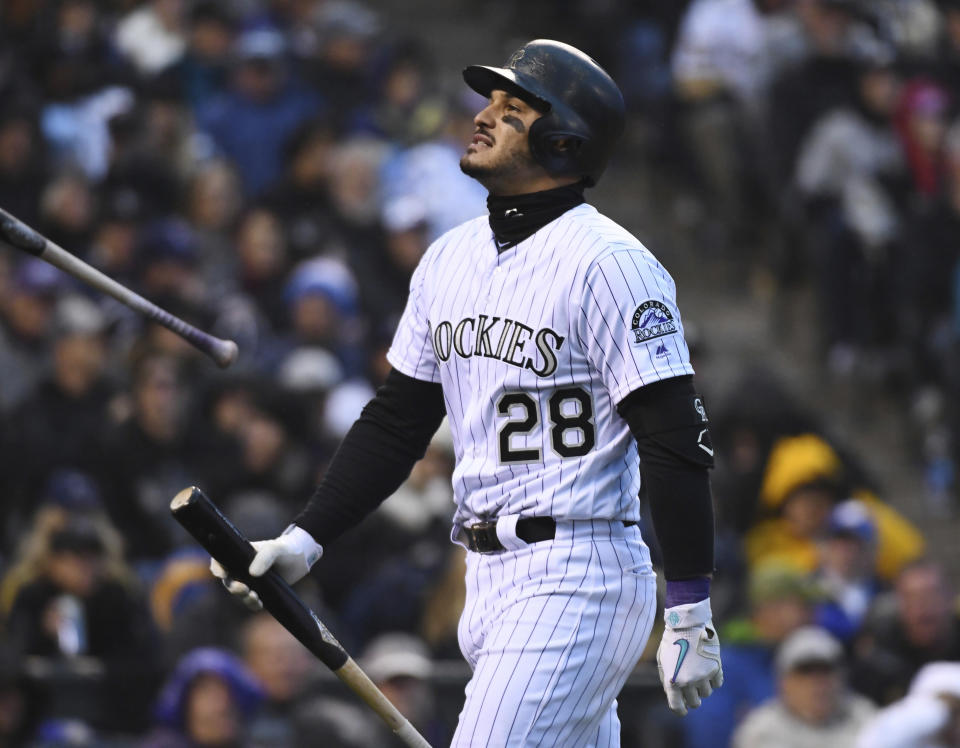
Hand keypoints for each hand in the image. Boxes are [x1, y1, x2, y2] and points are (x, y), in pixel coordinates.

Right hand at [209, 525, 322, 610]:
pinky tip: (260, 604)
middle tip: (245, 589)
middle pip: (229, 580)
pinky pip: (250, 601)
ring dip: (243, 597)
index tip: (222, 574)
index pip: (221, 559)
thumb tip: (252, 574)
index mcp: (242, 554)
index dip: (217, 567)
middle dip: (234, 587)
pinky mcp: (260, 590)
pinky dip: (252, 604)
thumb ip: (266, 557)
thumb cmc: (287, 548)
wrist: (301, 559)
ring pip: (239, 593)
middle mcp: (243, 568)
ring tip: (256, 597)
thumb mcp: (277, 549)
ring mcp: (251, 580)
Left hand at [657, 598, 722, 715]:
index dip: (681, 710)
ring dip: (702, 686)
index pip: (677, 708)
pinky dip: (713, 679)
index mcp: (672, 681)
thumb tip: (675, 695)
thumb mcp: (663, 660)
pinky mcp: (716, 668)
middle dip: (692, 697)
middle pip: (694, 703)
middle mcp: (688, 682)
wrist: (687, 623)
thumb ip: (667, 679)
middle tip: (690, 686)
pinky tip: (707, 668)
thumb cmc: (672, 641)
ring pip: (706, 693)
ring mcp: (703, 676)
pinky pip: (717, 684)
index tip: (683, 709)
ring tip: (697, 671)